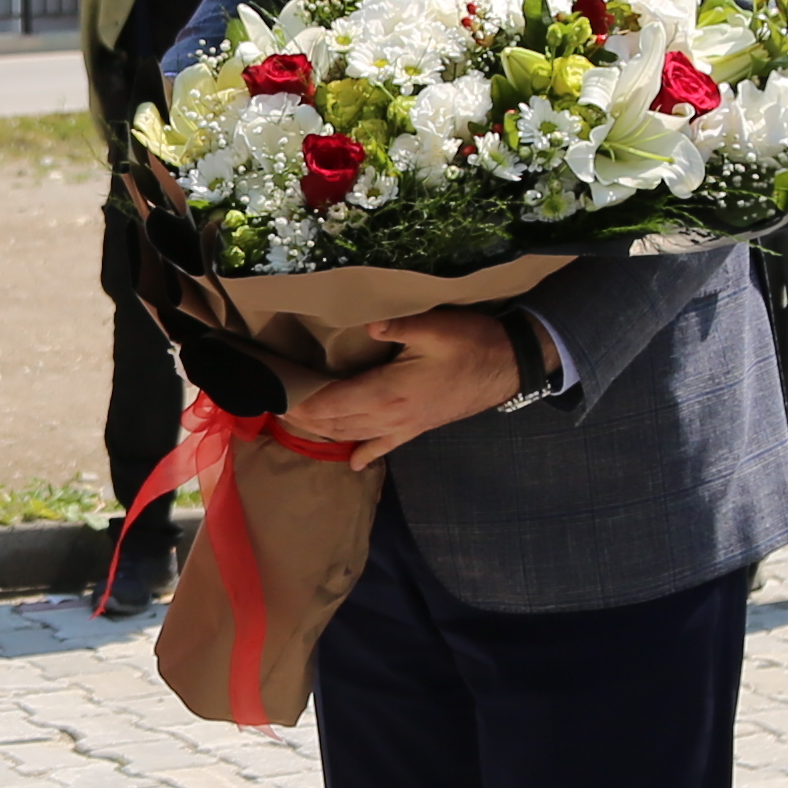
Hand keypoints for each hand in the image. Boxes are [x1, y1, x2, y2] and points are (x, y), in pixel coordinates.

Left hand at [295, 307, 524, 462]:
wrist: (510, 366)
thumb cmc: (472, 342)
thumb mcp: (434, 326)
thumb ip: (396, 325)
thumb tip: (368, 324)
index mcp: (388, 391)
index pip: (333, 402)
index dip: (303, 403)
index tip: (277, 398)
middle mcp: (391, 416)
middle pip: (337, 423)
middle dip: (305, 419)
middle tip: (277, 410)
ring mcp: (405, 426)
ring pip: (355, 436)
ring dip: (325, 432)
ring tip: (299, 425)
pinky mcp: (418, 428)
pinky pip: (385, 446)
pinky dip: (365, 454)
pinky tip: (353, 462)